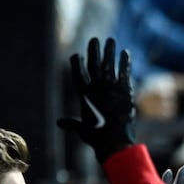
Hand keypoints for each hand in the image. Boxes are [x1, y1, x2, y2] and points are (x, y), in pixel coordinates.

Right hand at [58, 37, 137, 162]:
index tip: (76, 55)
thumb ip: (71, 123)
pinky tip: (125, 53)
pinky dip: (125, 62)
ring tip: (110, 40)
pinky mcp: (125, 92)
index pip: (78, 75)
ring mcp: (111, 89)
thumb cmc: (97, 138)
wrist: (115, 143)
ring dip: (109, 51)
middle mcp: (96, 89)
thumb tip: (59, 123)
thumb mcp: (82, 129)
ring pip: (109, 65)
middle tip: (95, 40)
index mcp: (84, 96)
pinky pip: (124, 73)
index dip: (76, 64)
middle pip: (94, 65)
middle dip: (93, 51)